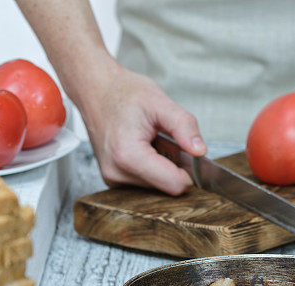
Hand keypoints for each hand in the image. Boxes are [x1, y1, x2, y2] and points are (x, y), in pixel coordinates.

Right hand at [77, 61, 205, 194]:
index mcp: (129, 156)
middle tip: (164, 141)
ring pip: (157, 187)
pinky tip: (143, 149)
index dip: (190, 171)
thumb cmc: (123, 92)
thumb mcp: (160, 102)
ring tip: (151, 142)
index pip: (175, 184)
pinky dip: (151, 168)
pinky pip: (144, 183)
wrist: (94, 89)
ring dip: (162, 167)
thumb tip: (200, 151)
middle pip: (166, 187)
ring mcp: (113, 179)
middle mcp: (118, 173)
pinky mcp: (113, 180)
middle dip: (174, 166)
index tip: (188, 153)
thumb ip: (184, 127)